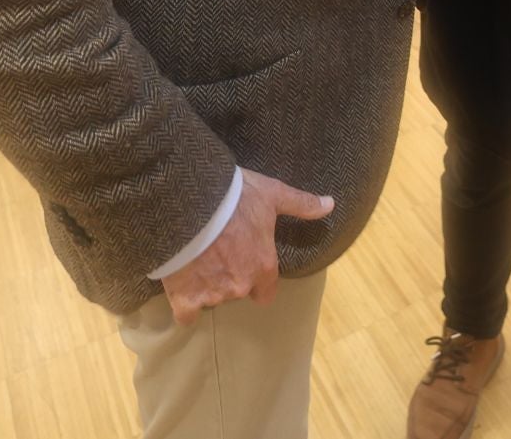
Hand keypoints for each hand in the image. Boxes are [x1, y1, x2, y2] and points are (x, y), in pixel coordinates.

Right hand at [160, 170, 333, 323]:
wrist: (190, 203)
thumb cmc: (235, 198)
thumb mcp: (273, 195)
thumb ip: (301, 204)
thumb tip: (330, 205)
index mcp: (263, 267)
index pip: (266, 293)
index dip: (256, 281)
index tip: (246, 264)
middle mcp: (241, 286)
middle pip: (237, 292)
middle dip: (228, 277)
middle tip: (217, 253)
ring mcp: (213, 295)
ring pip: (211, 299)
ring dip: (205, 284)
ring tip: (195, 259)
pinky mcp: (185, 299)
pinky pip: (186, 315)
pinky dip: (183, 303)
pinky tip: (180, 286)